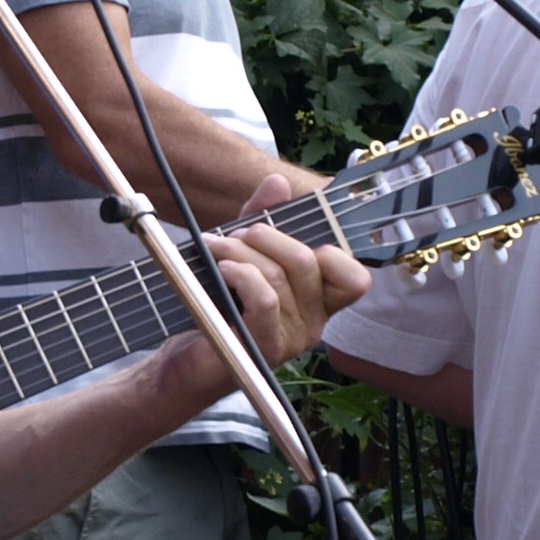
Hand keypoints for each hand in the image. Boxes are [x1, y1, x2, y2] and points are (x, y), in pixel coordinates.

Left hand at [158, 173, 369, 393]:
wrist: (183, 359)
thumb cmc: (215, 308)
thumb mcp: (241, 254)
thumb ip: (262, 218)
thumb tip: (278, 181)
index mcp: (317, 302)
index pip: (355, 278)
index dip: (332, 251)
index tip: (290, 237)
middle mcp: (313, 323)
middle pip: (310, 261)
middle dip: (267, 236)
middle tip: (234, 234)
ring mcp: (292, 339)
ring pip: (280, 276)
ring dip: (240, 252)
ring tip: (214, 248)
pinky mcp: (266, 347)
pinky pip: (266, 299)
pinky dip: (242, 275)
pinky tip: (222, 270)